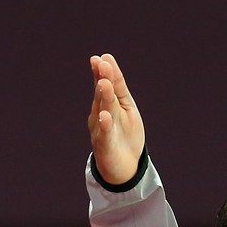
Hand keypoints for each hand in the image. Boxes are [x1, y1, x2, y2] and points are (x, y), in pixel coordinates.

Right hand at [88, 52, 144, 184]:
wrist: (123, 167)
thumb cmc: (124, 134)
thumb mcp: (125, 107)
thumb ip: (118, 87)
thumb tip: (107, 59)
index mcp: (106, 104)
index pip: (105, 85)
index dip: (104, 72)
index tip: (102, 58)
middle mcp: (100, 115)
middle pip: (103, 96)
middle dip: (103, 80)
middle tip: (103, 65)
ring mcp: (101, 131)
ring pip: (103, 111)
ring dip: (104, 97)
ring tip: (104, 83)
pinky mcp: (105, 147)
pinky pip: (105, 135)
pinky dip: (105, 126)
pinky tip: (104, 116)